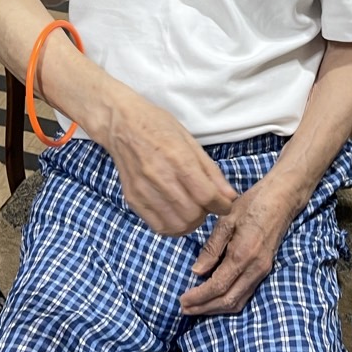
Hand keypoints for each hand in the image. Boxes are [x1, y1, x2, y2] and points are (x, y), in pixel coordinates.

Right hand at [101, 91, 237, 235]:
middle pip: (193, 214)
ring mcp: (144, 191)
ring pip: (177, 225)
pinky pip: (158, 227)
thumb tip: (229, 196)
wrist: (121, 124)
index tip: (224, 204)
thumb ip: (210, 171)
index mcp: (178, 159)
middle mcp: (160, 177)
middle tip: (205, 204)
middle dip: (206, 213)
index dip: (222, 205)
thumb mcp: (190, 141)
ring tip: (191, 209)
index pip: (206, 196)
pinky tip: (175, 213)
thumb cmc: (158, 126)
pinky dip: (172, 226)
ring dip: (190, 222)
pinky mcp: (133, 199)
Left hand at [179, 176, 298, 315]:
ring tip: (196, 307)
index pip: (217, 286)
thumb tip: (196, 272)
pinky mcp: (265, 269)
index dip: (198, 297)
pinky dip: (228, 301)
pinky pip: (246, 294)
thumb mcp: (226, 219)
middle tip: (184, 309)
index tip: (182, 301)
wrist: (282, 198)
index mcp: (243, 255)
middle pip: (228, 300)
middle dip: (204, 308)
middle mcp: (255, 268)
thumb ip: (212, 248)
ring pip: (238, 301)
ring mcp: (263, 271)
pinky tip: (215, 299)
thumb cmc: (252, 203)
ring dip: (216, 308)